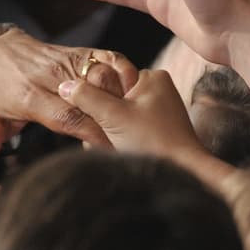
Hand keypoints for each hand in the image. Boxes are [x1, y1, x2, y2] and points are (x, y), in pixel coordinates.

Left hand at [0, 28, 137, 160]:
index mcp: (30, 95)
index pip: (68, 117)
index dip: (93, 135)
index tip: (112, 154)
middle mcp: (52, 75)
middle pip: (94, 98)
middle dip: (115, 121)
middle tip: (136, 144)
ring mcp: (69, 60)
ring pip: (107, 77)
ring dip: (125, 99)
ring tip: (139, 123)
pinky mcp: (81, 51)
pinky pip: (111, 59)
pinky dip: (127, 75)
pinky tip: (136, 96)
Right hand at [56, 69, 232, 186]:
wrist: (184, 173)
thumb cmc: (154, 142)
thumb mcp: (112, 115)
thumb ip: (85, 96)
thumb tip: (64, 86)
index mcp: (151, 76)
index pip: (106, 78)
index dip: (95, 100)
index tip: (101, 118)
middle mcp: (157, 89)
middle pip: (110, 98)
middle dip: (102, 119)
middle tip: (110, 135)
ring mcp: (158, 109)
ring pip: (116, 115)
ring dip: (109, 132)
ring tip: (118, 145)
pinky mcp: (157, 128)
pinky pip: (127, 127)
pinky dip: (120, 139)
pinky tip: (123, 150)